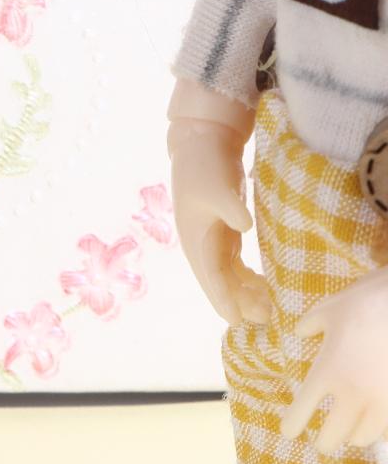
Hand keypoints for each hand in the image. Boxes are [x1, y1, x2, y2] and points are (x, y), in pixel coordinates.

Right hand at [169, 117, 270, 326]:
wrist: (200, 143)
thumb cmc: (205, 166)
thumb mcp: (218, 187)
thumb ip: (230, 208)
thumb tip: (244, 227)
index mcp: (195, 239)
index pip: (211, 276)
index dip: (224, 299)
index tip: (237, 321)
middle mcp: (201, 245)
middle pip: (220, 282)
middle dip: (239, 303)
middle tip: (265, 320)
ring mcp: (211, 239)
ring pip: (227, 275)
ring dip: (244, 293)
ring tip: (268, 310)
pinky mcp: (223, 231)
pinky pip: (233, 264)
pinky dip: (246, 277)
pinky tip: (264, 285)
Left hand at [284, 269, 387, 452]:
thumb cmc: (366, 302)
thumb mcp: (329, 309)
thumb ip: (309, 325)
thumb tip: (300, 332)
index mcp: (327, 372)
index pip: (302, 410)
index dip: (292, 425)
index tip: (289, 432)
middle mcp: (353, 393)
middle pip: (333, 437)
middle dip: (325, 442)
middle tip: (323, 442)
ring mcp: (382, 400)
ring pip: (365, 438)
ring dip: (355, 437)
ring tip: (351, 434)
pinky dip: (380, 429)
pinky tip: (377, 424)